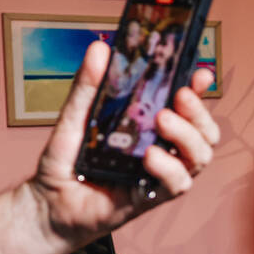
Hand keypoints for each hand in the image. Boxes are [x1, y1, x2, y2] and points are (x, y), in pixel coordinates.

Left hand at [28, 40, 220, 243]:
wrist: (48, 204)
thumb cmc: (66, 162)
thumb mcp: (74, 117)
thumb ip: (89, 86)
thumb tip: (100, 49)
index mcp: (152, 128)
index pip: (188, 108)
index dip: (200, 91)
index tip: (199, 73)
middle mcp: (164, 150)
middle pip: (205, 133)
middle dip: (200, 112)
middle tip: (179, 97)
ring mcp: (162, 175)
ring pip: (200, 156)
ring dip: (188, 136)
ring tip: (162, 121)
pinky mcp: (152, 197)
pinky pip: (179, 184)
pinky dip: (169, 168)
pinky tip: (151, 156)